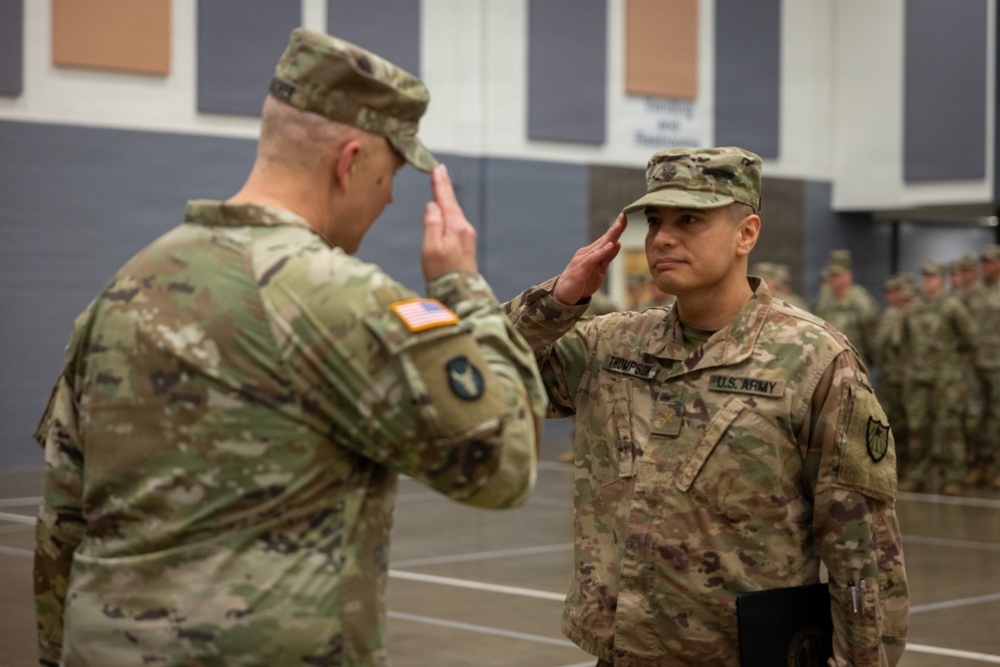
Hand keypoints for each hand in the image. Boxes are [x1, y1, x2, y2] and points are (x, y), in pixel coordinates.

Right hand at [422, 164, 477, 280]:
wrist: (460, 294)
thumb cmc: (442, 273)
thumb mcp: (431, 248)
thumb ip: (432, 224)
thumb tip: (433, 206)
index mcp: (456, 227)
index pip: (445, 199)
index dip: (440, 184)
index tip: (438, 168)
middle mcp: (464, 229)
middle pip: (451, 203)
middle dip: (444, 186)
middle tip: (440, 170)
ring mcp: (467, 237)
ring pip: (454, 212)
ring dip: (447, 198)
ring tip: (442, 183)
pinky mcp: (465, 245)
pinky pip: (455, 221)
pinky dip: (449, 210)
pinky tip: (447, 209)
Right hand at [552, 214, 626, 304]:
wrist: (563, 295)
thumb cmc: (581, 283)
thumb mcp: (599, 270)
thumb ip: (607, 257)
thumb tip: (617, 243)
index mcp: (592, 252)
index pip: (606, 238)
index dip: (616, 228)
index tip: (625, 217)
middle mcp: (587, 252)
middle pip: (604, 238)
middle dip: (615, 228)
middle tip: (624, 215)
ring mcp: (583, 259)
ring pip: (599, 245)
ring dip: (610, 235)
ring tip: (619, 225)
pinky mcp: (581, 268)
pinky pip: (593, 258)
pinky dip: (602, 251)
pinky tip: (610, 245)